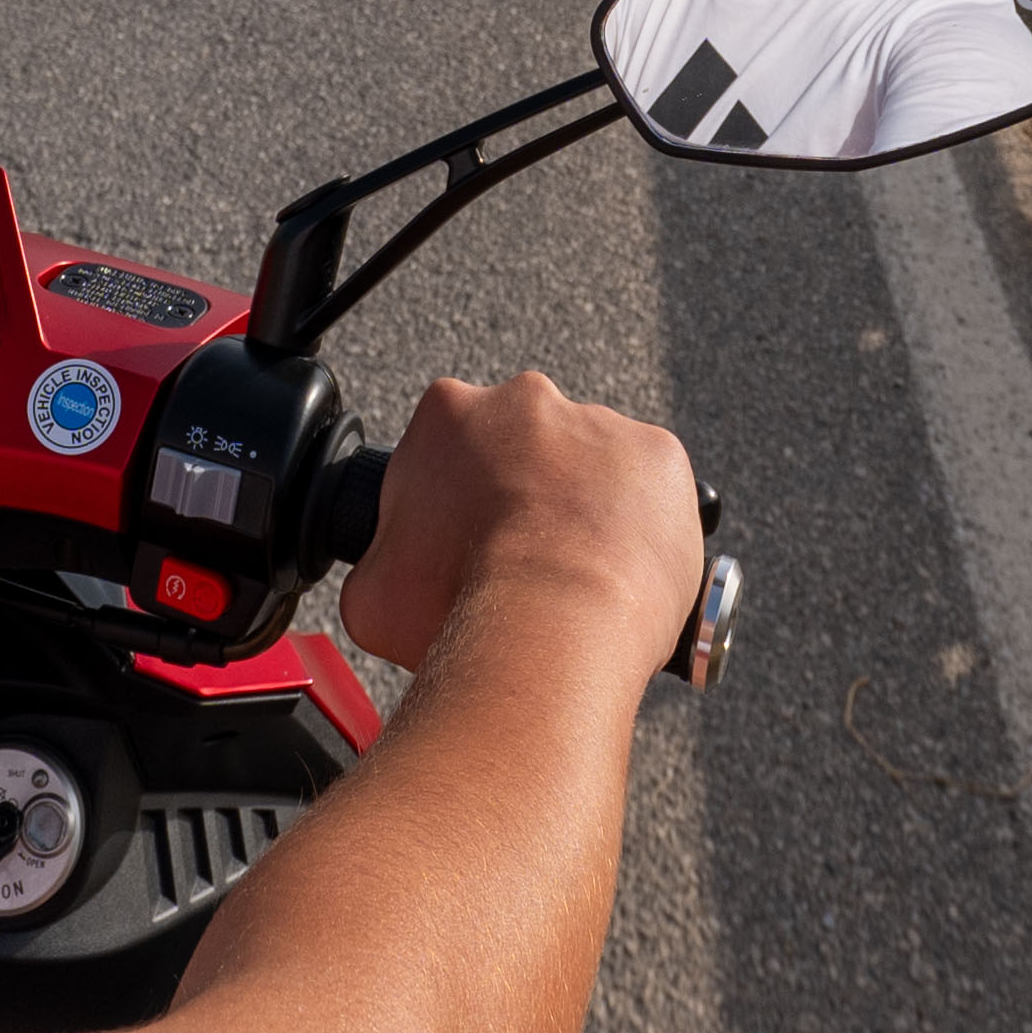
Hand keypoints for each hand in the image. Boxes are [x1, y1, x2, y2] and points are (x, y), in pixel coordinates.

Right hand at [335, 372, 703, 677]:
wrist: (548, 631)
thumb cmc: (456, 610)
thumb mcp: (371, 595)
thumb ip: (378, 564)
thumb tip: (385, 577)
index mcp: (448, 414)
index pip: (449, 440)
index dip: (455, 495)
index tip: (466, 539)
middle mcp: (527, 400)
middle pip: (526, 445)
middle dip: (527, 493)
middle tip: (528, 561)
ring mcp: (600, 423)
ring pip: (594, 466)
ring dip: (588, 510)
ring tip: (582, 580)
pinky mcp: (660, 455)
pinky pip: (653, 492)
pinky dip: (644, 530)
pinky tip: (625, 577)